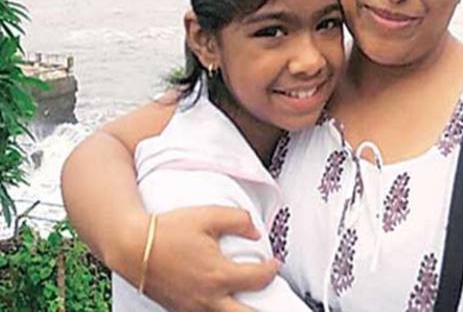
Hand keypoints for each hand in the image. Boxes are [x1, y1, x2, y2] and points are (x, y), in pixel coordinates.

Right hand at [115, 206, 278, 311]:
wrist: (130, 247)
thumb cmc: (167, 230)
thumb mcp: (208, 215)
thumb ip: (239, 220)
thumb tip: (256, 232)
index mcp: (218, 275)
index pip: (259, 279)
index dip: (272, 270)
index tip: (275, 263)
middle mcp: (207, 298)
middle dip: (265, 310)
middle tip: (277, 303)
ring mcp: (192, 308)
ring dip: (240, 310)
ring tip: (251, 303)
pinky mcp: (179, 310)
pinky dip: (220, 311)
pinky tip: (225, 303)